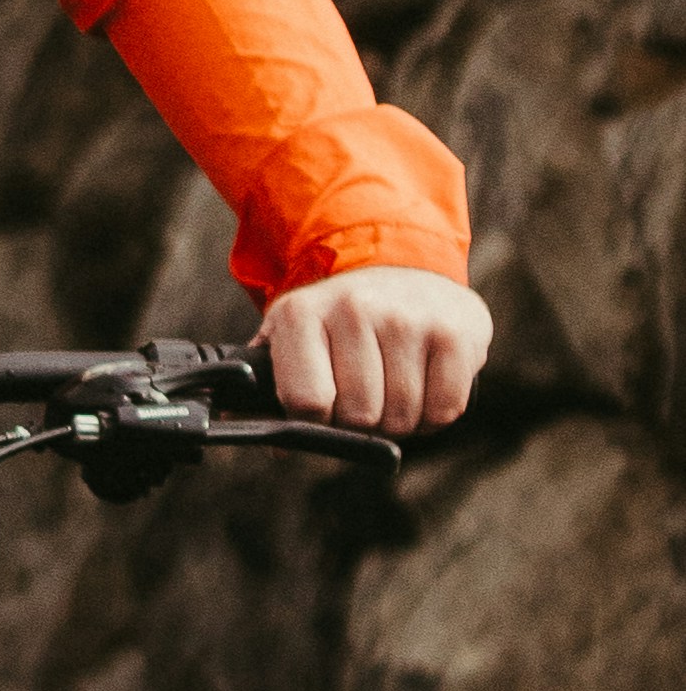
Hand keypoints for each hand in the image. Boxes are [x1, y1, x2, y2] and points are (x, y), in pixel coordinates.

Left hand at [263, 268, 488, 438]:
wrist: (399, 266)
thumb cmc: (337, 321)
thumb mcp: (291, 337)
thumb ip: (264, 385)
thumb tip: (235, 424)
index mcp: (301, 314)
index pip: (306, 403)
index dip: (316, 421)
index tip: (323, 409)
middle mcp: (354, 309)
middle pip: (358, 416)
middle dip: (360, 423)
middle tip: (364, 398)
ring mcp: (408, 319)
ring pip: (402, 418)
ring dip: (399, 421)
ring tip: (393, 388)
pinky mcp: (455, 332)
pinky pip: (444, 410)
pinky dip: (434, 415)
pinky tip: (424, 385)